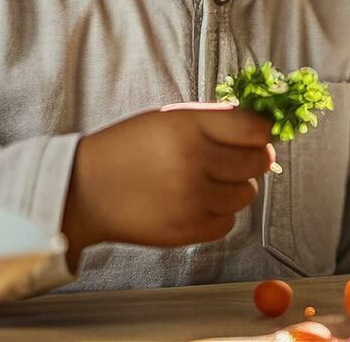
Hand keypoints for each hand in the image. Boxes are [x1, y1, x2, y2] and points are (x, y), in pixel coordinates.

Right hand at [62, 102, 274, 253]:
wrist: (86, 191)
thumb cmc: (126, 150)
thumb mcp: (167, 120)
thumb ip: (213, 121)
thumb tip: (260, 129)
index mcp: (187, 126)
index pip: (254, 128)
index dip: (263, 132)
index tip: (260, 135)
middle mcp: (193, 161)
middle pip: (258, 162)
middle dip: (252, 159)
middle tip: (233, 159)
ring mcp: (192, 199)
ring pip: (247, 194)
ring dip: (234, 187)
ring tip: (205, 181)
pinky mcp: (189, 230)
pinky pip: (229, 222)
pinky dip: (219, 213)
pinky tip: (196, 202)